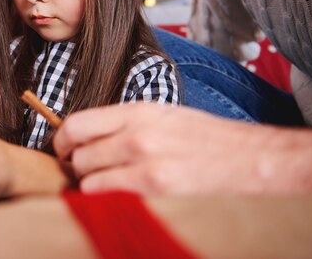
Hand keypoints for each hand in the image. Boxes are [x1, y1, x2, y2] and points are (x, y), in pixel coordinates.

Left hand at [54, 103, 311, 194]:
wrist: (250, 160)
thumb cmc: (207, 139)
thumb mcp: (163, 116)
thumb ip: (124, 123)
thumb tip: (89, 137)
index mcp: (137, 111)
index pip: (77, 123)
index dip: (61, 141)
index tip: (63, 151)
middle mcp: (136, 133)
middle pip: (77, 154)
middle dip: (74, 167)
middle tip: (83, 174)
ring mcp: (144, 161)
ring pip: (85, 177)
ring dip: (87, 185)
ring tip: (103, 187)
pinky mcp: (153, 188)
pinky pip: (103, 196)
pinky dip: (101, 200)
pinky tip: (115, 198)